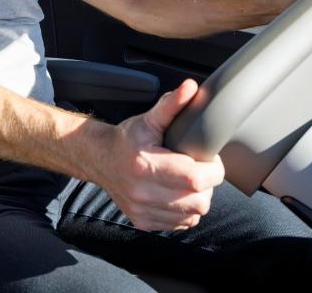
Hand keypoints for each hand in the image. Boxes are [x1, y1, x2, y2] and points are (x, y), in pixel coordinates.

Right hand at [92, 79, 224, 231]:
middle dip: (207, 186)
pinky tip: (177, 195)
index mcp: (146, 164)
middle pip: (198, 201)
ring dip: (197, 199)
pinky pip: (180, 224)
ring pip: (192, 215)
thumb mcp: (148, 119)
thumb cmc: (126, 139)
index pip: (196, 178)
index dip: (213, 169)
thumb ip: (172, 105)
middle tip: (200, 170)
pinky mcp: (143, 222)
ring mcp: (142, 210)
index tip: (210, 159)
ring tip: (188, 182)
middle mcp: (143, 192)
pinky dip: (185, 211)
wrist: (98, 159)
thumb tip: (191, 87)